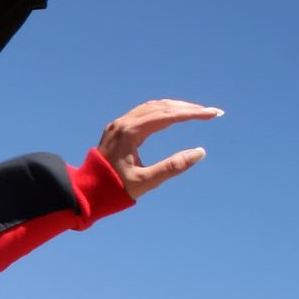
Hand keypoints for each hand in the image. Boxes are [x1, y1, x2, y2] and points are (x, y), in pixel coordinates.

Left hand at [96, 99, 221, 198]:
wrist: (86, 191)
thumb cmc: (115, 188)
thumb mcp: (147, 181)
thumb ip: (173, 167)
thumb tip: (200, 152)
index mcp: (129, 133)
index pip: (167, 115)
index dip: (192, 114)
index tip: (213, 114)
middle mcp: (123, 123)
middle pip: (160, 107)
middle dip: (187, 108)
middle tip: (211, 112)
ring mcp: (119, 125)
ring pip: (152, 107)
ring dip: (175, 107)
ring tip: (197, 112)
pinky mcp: (118, 129)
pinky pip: (143, 112)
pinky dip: (162, 111)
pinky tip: (174, 115)